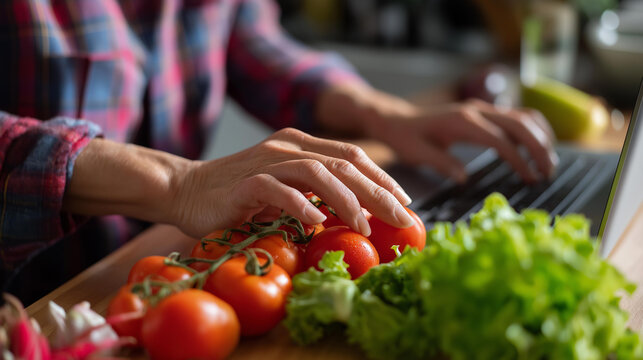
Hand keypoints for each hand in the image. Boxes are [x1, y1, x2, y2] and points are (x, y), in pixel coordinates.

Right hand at [65, 133, 413, 239]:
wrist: (186, 191)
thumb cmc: (238, 197)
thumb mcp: (285, 191)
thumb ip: (315, 194)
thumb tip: (358, 216)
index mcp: (301, 145)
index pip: (352, 157)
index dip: (382, 178)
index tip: (405, 203)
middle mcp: (289, 147)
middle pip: (344, 164)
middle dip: (378, 191)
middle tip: (401, 218)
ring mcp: (267, 161)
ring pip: (318, 173)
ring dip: (346, 201)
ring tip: (364, 227)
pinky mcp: (246, 182)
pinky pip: (279, 190)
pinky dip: (301, 206)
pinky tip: (317, 223)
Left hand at [318, 85, 558, 183]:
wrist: (398, 119)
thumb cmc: (406, 138)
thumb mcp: (417, 154)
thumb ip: (440, 163)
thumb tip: (463, 177)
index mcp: (461, 122)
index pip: (500, 140)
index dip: (519, 159)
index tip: (531, 179)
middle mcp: (476, 110)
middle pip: (520, 124)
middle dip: (539, 148)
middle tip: (549, 173)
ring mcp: (482, 109)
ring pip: (523, 116)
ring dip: (541, 137)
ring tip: (548, 164)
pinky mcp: (485, 112)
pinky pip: (517, 116)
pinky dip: (533, 130)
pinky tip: (539, 148)